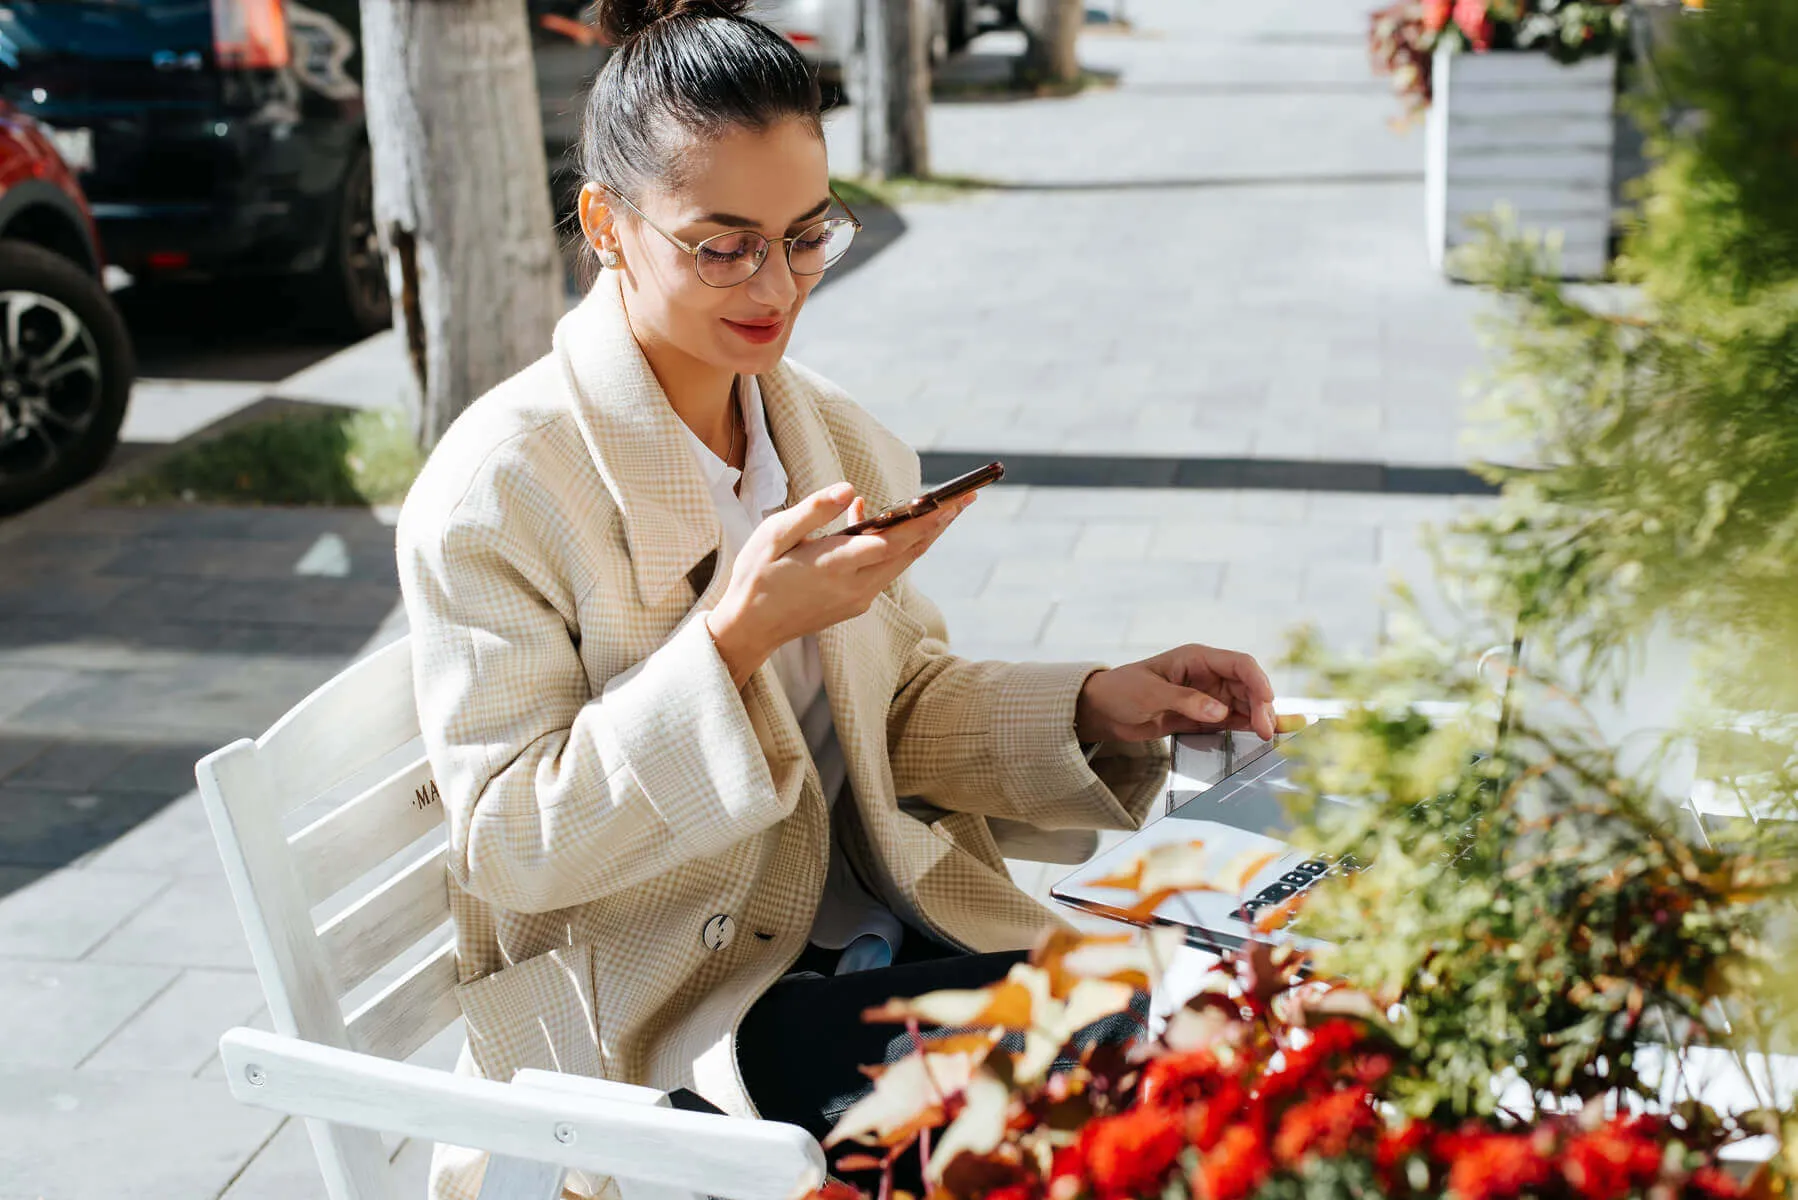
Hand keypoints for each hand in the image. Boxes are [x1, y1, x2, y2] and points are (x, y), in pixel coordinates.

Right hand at [704, 483, 974, 686]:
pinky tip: (898, 527)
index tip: (949, 502)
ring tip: (949, 511)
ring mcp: (858, 599)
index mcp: (835, 564)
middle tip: (966, 498)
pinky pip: (886, 571)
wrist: (749, 628)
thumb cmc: (757, 575)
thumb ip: (814, 511)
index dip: (924, 520)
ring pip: (902, 563)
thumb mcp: (775, 534)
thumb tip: (853, 489)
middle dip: (939, 523)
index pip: (892, 540)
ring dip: (926, 537)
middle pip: (909, 551)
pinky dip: (898, 548)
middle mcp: (855, 586)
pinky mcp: (856, 604)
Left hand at [1075, 643, 1276, 742]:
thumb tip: (1220, 711)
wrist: (1103, 711)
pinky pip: (1232, 720)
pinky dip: (1247, 727)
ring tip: (1268, 737)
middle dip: (1261, 706)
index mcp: (1197, 658)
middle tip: (1267, 731)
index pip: (1239, 664)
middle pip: (1248, 686)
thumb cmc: (1121, 691)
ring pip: (1244, 704)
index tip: (1267, 702)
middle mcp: (1208, 675)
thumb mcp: (1151, 694)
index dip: (1258, 681)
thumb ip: (1186, 701)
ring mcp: (1208, 696)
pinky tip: (1259, 737)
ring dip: (1258, 718)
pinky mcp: (1203, 715)